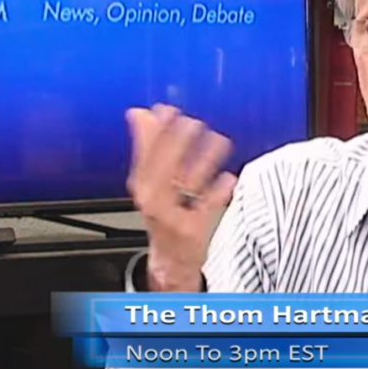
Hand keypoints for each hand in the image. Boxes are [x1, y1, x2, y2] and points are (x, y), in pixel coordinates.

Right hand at [125, 104, 236, 290]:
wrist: (171, 258)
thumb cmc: (163, 212)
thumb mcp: (149, 180)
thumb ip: (147, 145)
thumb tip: (140, 112)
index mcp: (142, 184)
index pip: (146, 153)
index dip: (158, 129)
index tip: (171, 110)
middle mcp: (153, 199)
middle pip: (165, 165)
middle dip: (180, 141)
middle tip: (196, 124)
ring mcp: (172, 216)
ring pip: (188, 183)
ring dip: (205, 159)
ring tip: (219, 142)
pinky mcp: (193, 230)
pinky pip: (206, 207)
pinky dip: (218, 191)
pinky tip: (228, 177)